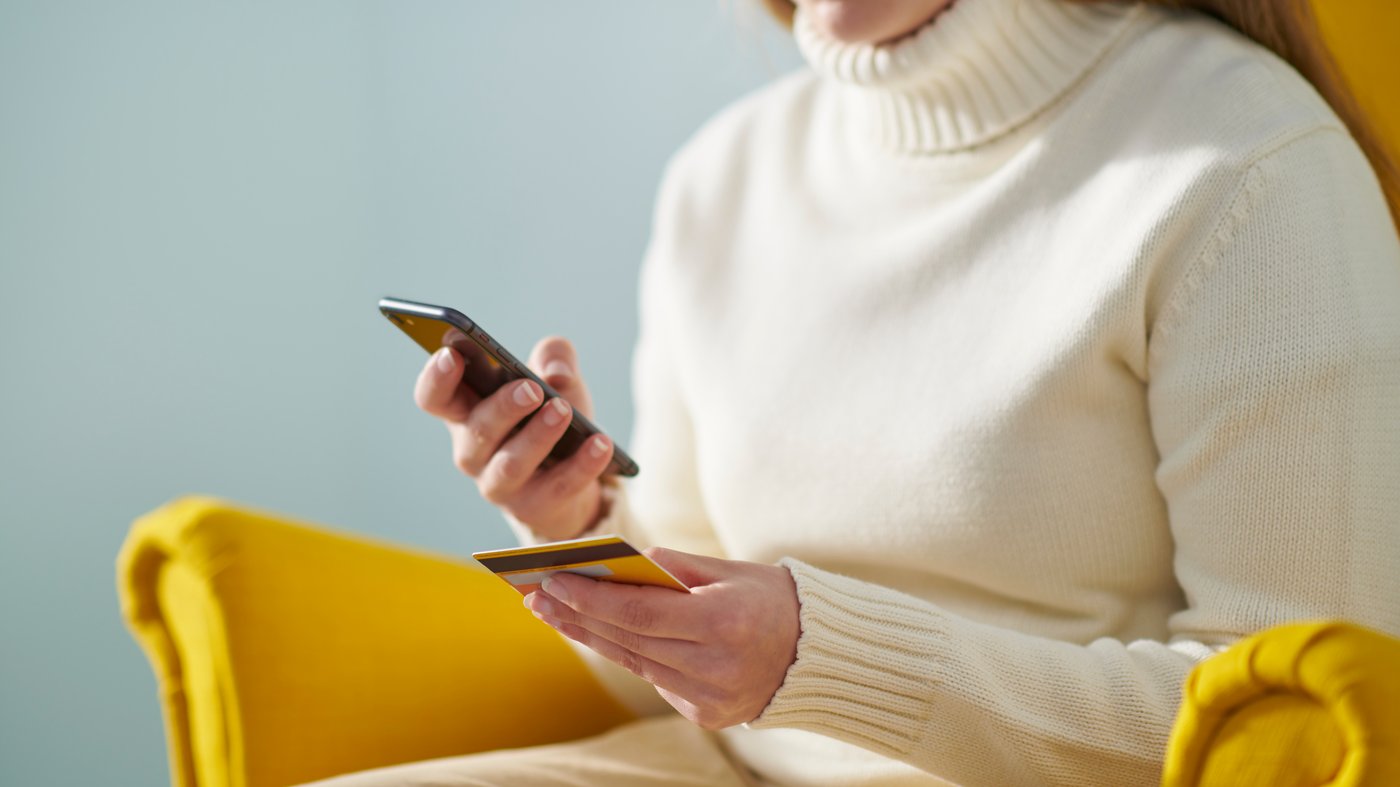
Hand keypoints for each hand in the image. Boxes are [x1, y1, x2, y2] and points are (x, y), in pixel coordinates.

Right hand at [414, 336, 614, 541]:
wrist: (570, 474)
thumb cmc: (547, 415)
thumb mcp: (552, 377)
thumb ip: (554, 356)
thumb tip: (558, 373)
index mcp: (465, 412)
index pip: (434, 397)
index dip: (436, 378)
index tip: (452, 354)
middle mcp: (473, 451)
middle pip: (477, 430)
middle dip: (504, 407)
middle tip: (532, 388)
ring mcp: (498, 484)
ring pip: (512, 463)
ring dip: (538, 436)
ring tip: (563, 410)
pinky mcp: (533, 507)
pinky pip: (558, 486)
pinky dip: (582, 465)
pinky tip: (601, 443)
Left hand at [524, 548, 800, 729]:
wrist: (817, 654)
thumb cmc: (770, 599)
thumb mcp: (728, 570)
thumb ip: (671, 567)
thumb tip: (613, 562)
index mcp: (723, 624)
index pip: (639, 613)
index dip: (591, 598)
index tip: (552, 581)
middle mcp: (715, 668)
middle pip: (628, 641)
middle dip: (577, 616)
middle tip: (536, 597)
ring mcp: (710, 698)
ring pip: (634, 663)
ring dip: (590, 636)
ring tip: (554, 612)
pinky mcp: (706, 716)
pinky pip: (655, 679)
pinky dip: (627, 654)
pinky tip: (596, 633)